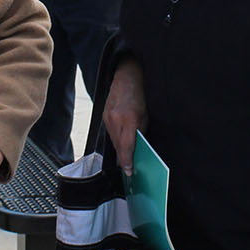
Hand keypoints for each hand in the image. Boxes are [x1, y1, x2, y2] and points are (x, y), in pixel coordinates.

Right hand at [103, 60, 146, 175]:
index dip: (127, 161)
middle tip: (128, 169)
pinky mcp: (104, 116)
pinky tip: (121, 142)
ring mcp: (108, 119)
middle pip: (118, 147)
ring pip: (113, 141)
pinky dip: (116, 139)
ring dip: (120, 149)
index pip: (126, 147)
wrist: (125, 77)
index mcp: (128, 120)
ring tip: (126, 158)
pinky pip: (110, 133)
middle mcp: (115, 120)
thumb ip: (140, 132)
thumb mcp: (145, 116)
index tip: (129, 171)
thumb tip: (137, 147)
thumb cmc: (138, 95)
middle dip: (123, 159)